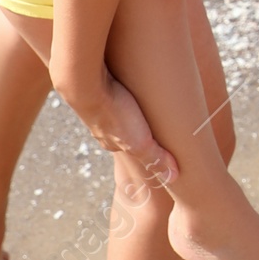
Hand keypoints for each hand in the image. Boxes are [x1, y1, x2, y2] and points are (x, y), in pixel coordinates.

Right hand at [59, 65, 175, 188]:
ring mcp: (97, 106)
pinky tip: (131, 82)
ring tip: (145, 99)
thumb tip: (173, 177)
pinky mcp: (97, 85)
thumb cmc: (114, 116)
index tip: (159, 139)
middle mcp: (100, 126)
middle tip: (154, 117)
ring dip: (131, 105)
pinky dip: (124, 89)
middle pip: (123, 127)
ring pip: (118, 108)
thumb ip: (155, 159)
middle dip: (137, 124)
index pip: (129, 147)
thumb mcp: (140, 143)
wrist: (85, 86)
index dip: (144, 143)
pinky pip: (113, 90)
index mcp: (109, 141)